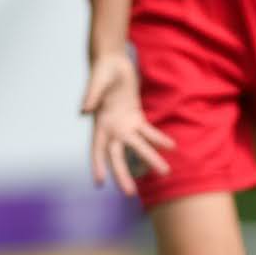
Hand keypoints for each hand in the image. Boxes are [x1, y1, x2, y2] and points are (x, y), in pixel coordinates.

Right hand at [81, 51, 172, 196]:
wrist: (113, 61)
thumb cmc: (102, 70)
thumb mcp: (97, 81)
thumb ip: (91, 96)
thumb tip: (83, 111)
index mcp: (99, 123)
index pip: (97, 149)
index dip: (98, 165)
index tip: (100, 183)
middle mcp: (111, 128)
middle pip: (117, 155)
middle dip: (123, 174)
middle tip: (130, 194)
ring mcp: (124, 124)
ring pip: (137, 146)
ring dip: (149, 159)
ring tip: (164, 172)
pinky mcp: (135, 116)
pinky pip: (148, 131)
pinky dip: (159, 139)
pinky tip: (171, 147)